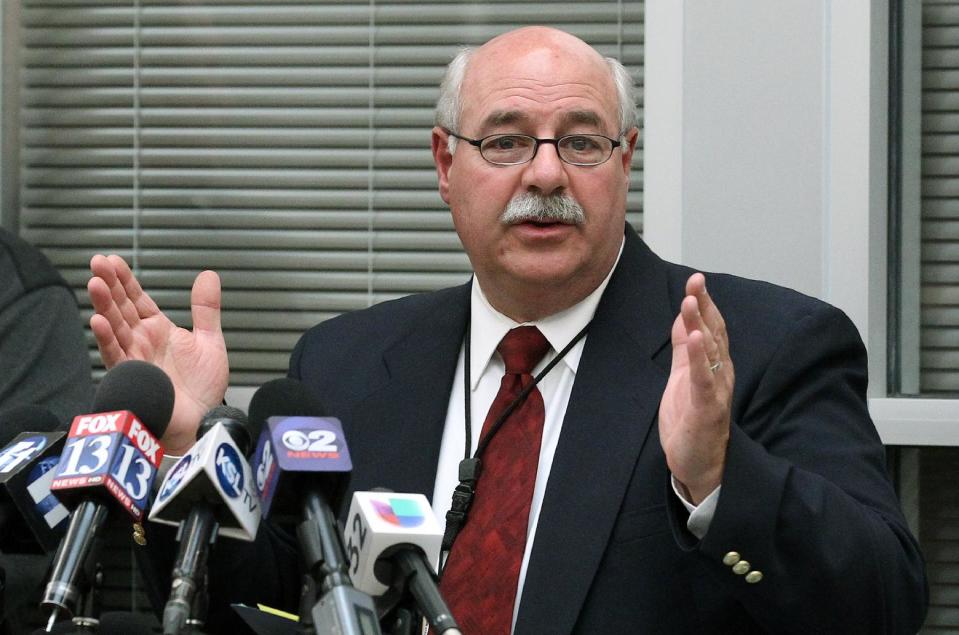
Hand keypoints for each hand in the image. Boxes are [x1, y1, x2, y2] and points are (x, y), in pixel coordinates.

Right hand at [87, 255, 228, 453]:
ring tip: (95, 283)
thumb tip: (208, 274)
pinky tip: (98, 320)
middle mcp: (142, 341)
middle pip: (121, 308)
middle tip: (98, 262)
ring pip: (115, 327)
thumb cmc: (203, 388)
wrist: (202, 421)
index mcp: (159, 330)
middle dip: (108, 286)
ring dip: (104, 306)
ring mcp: (135, 358)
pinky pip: (116, 355)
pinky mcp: (132, 377)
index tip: (112, 260)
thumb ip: (206, 309)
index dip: (125, 280)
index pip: (137, 299)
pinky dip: (107, 338)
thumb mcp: (210, 341)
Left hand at [658, 273, 733, 504]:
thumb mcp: (684, 376)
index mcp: (714, 365)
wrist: (699, 464)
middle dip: (704, 307)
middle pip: (713, 333)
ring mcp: (715, 390)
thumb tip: (683, 317)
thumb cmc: (693, 419)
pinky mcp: (706, 408)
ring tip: (691, 302)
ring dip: (700, 325)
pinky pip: (703, 379)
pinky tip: (694, 339)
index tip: (696, 280)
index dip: (705, 303)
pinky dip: (699, 358)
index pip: (711, 328)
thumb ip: (684, 348)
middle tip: (696, 282)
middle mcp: (720, 374)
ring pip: (709, 352)